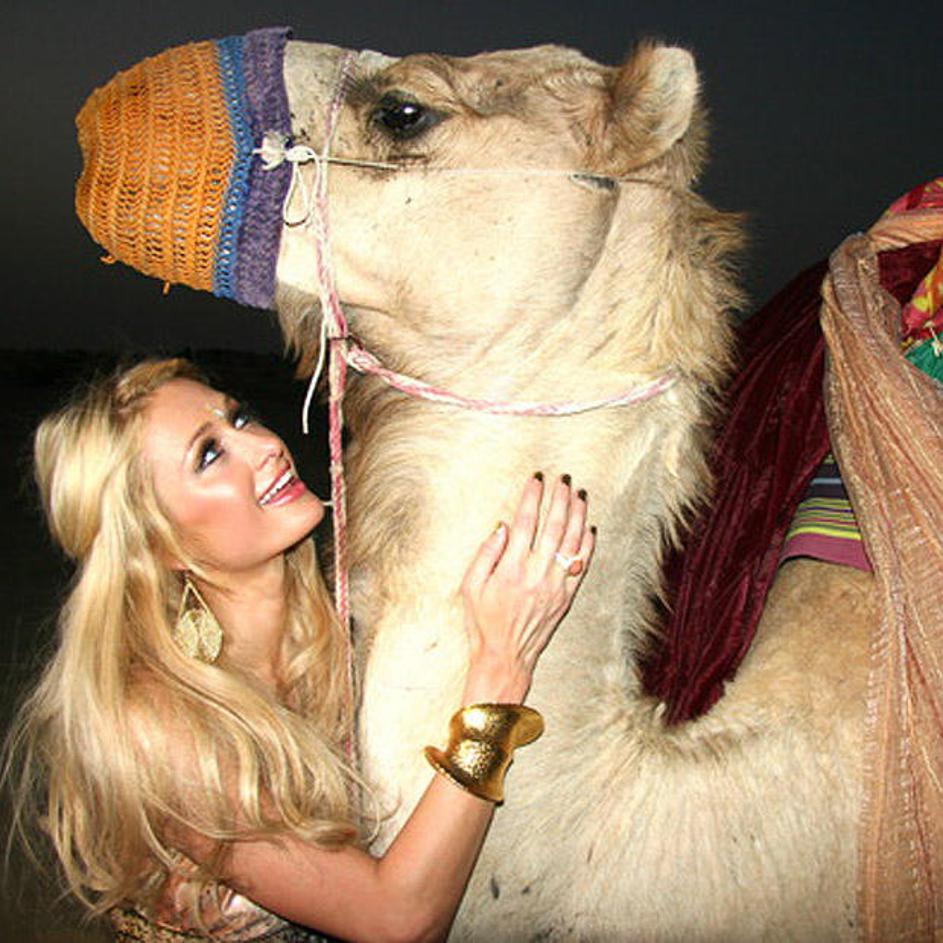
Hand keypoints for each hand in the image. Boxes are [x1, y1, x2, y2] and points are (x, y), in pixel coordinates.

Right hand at [460, 475, 594, 703]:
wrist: (505, 656)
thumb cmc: (483, 621)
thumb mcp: (470, 587)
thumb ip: (486, 554)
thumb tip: (503, 527)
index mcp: (511, 569)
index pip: (526, 523)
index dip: (532, 498)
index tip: (536, 479)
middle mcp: (537, 574)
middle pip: (554, 527)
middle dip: (560, 499)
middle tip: (564, 479)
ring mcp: (555, 586)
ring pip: (572, 542)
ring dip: (577, 515)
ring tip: (579, 494)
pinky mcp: (566, 597)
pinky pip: (581, 565)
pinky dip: (587, 544)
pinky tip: (589, 527)